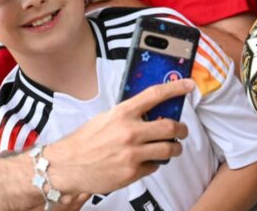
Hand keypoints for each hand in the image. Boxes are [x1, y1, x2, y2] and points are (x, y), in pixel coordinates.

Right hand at [46, 79, 193, 194]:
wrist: (68, 165)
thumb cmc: (85, 141)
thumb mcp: (105, 119)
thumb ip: (128, 115)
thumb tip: (151, 111)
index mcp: (122, 113)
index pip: (154, 95)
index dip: (175, 88)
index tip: (188, 85)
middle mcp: (129, 132)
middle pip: (170, 127)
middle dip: (182, 129)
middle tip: (181, 131)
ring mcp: (132, 153)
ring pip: (169, 149)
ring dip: (175, 148)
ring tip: (171, 148)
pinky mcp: (133, 172)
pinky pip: (155, 166)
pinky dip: (154, 163)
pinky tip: (145, 161)